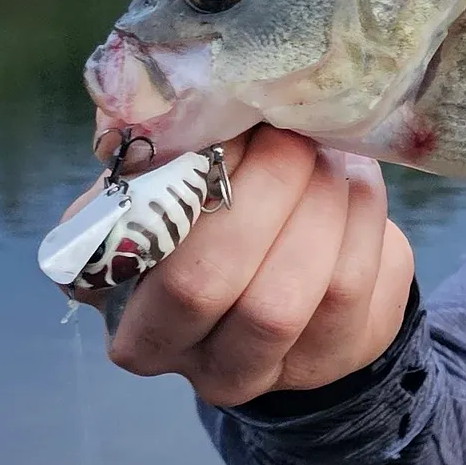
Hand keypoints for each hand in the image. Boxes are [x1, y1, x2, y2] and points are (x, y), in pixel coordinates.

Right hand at [66, 123, 415, 407]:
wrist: (318, 260)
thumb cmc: (239, 199)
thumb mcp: (193, 165)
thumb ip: (174, 139)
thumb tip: (182, 96)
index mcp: (107, 279)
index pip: (130, 241)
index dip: (185, 179)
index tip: (231, 122)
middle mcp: (161, 343)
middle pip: (202, 282)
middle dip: (262, 191)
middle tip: (292, 136)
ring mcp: (241, 368)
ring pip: (278, 300)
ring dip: (316, 206)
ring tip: (329, 156)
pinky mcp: (320, 361)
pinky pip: (344, 289)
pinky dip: (358, 221)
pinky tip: (357, 184)